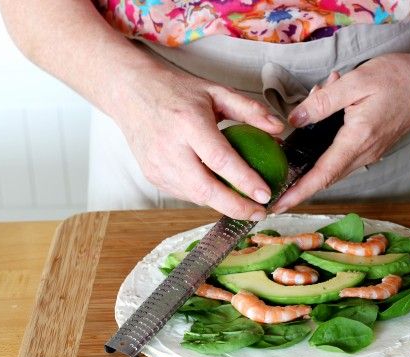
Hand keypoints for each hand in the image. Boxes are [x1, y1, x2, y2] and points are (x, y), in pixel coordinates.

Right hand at [111, 65, 284, 219]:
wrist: (130, 92)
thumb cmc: (177, 91)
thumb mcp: (216, 91)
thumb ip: (250, 109)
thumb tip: (279, 128)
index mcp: (188, 123)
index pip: (221, 160)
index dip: (245, 181)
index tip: (266, 194)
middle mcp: (169, 147)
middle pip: (205, 189)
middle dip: (236, 207)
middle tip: (260, 212)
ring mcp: (157, 165)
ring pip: (195, 197)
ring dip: (222, 206)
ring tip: (247, 207)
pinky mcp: (152, 175)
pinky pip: (184, 193)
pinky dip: (205, 197)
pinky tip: (223, 196)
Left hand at [272, 51, 409, 212]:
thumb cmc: (399, 77)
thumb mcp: (356, 81)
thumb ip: (322, 102)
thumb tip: (295, 120)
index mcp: (358, 139)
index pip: (322, 175)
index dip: (298, 192)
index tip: (279, 205)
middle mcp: (365, 152)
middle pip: (325, 177)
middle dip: (299, 182)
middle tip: (275, 181)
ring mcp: (371, 152)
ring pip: (333, 165)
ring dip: (313, 155)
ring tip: (300, 131)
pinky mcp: (374, 146)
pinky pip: (343, 154)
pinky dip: (326, 144)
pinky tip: (322, 116)